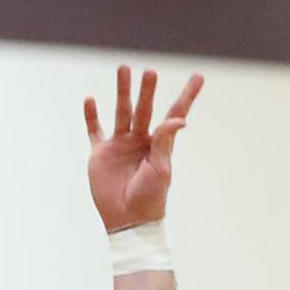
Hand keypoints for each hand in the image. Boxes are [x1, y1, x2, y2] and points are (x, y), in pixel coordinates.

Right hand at [85, 65, 203, 233]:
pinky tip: (90, 100)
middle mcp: (140, 140)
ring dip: (122, 91)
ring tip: (123, 69)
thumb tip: (181, 118)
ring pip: (121, 112)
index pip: (174, 113)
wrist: (127, 220)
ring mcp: (120, 145)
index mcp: (159, 144)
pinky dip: (91, 116)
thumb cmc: (150, 197)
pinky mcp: (101, 154)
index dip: (187, 96)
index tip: (198, 76)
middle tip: (149, 72)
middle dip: (147, 90)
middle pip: (144, 108)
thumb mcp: (161, 169)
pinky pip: (94, 130)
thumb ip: (165, 141)